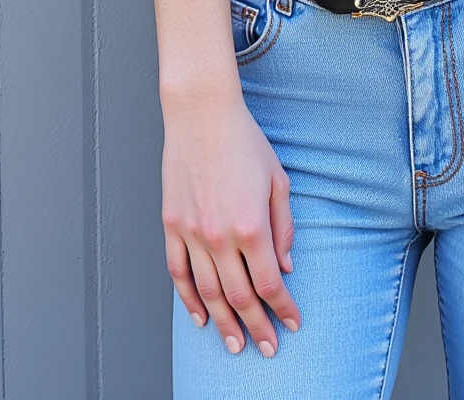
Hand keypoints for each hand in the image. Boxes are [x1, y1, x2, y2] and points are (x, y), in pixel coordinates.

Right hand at [161, 89, 299, 356]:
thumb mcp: (277, 180)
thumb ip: (283, 227)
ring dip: (222, 322)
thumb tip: (284, 266)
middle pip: (239, 296)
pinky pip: (178, 272)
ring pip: (207, 292)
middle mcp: (219, 235)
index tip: (291, 324)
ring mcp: (192, 232)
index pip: (269, 283)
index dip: (282, 309)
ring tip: (234, 343)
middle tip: (266, 348)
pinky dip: (187, 299)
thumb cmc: (244, 140)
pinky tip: (199, 317)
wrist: (202, 114)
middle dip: (255, 326)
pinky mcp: (172, 225)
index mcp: (251, 225)